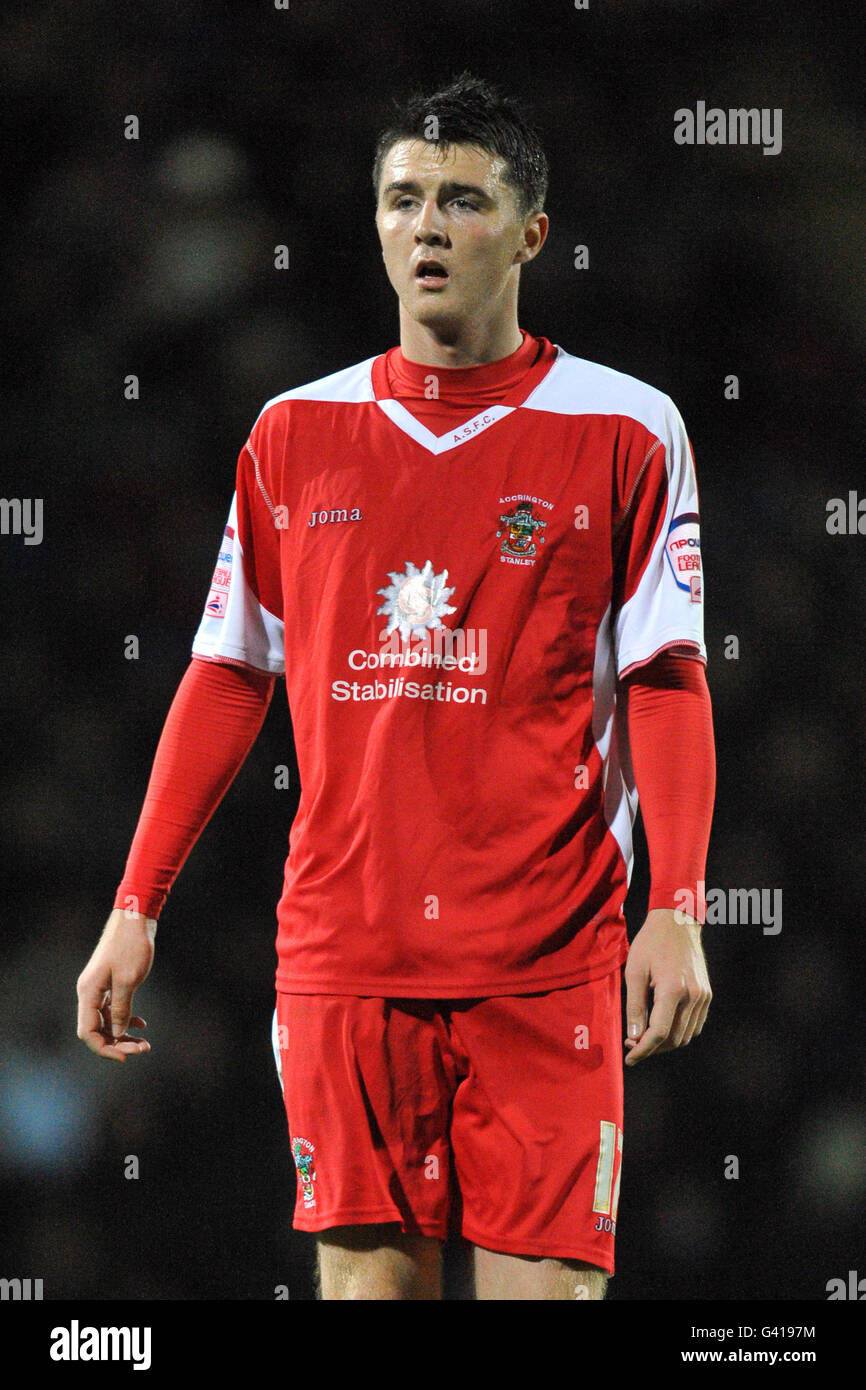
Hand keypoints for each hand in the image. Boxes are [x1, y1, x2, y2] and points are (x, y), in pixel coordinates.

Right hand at [77, 908, 155, 1061]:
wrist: (135, 919)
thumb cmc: (131, 946)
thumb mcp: (128, 980)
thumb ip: (122, 1009)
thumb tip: (118, 1033)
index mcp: (88, 992)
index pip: (87, 1032)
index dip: (104, 1048)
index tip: (126, 1056)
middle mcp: (89, 992)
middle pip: (96, 1029)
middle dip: (117, 1043)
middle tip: (142, 1049)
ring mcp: (98, 988)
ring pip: (106, 1021)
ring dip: (123, 1034)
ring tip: (144, 1043)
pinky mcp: (109, 984)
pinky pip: (112, 1010)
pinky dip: (125, 1019)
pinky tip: (141, 1024)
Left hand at [623, 908, 710, 1065]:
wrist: (677, 923)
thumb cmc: (651, 943)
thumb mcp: (635, 971)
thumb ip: (634, 1006)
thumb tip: (633, 1036)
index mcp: (673, 989)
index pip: (659, 1033)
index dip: (643, 1049)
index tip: (629, 1058)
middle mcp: (693, 996)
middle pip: (674, 1039)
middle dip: (652, 1048)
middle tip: (632, 1044)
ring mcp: (703, 996)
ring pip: (686, 1035)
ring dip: (665, 1043)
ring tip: (644, 1037)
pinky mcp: (707, 995)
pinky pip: (695, 1025)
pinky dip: (678, 1032)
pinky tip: (661, 1027)